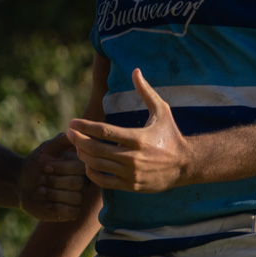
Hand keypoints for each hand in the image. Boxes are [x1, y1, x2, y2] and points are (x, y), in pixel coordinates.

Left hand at [17, 135, 92, 221]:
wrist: (22, 182)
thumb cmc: (36, 163)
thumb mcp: (46, 149)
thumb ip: (61, 140)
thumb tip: (75, 130)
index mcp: (80, 164)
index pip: (80, 167)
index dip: (62, 168)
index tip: (45, 166)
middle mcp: (82, 181)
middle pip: (78, 183)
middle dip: (55, 181)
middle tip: (41, 179)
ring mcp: (78, 197)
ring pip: (76, 198)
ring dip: (54, 194)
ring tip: (40, 190)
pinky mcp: (72, 212)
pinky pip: (73, 212)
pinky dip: (58, 208)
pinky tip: (46, 203)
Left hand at [66, 69, 191, 191]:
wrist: (186, 165)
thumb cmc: (171, 135)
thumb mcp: (162, 110)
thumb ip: (146, 91)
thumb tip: (135, 70)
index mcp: (138, 138)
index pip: (104, 131)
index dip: (85, 126)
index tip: (72, 122)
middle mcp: (133, 157)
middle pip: (96, 148)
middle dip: (78, 140)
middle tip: (69, 133)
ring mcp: (131, 173)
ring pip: (97, 165)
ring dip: (83, 155)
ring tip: (76, 146)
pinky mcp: (131, 186)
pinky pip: (104, 181)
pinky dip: (92, 172)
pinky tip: (88, 163)